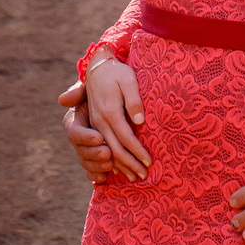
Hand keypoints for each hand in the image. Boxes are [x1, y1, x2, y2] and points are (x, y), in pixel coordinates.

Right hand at [59, 82, 112, 182]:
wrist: (112, 99)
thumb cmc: (103, 90)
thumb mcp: (91, 87)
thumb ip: (78, 91)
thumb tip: (62, 99)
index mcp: (74, 120)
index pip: (74, 132)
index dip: (85, 137)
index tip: (99, 137)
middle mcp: (78, 137)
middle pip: (80, 150)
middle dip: (93, 154)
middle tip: (108, 153)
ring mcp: (84, 150)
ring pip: (86, 163)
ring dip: (97, 165)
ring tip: (111, 163)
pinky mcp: (93, 160)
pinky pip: (91, 172)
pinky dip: (96, 176)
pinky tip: (105, 177)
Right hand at [84, 56, 151, 179]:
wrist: (98, 67)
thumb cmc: (117, 73)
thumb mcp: (128, 80)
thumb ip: (134, 100)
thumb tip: (140, 121)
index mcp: (109, 111)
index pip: (126, 138)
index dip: (138, 152)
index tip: (150, 162)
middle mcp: (99, 120)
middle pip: (115, 149)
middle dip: (130, 164)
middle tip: (144, 176)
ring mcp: (95, 124)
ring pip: (106, 151)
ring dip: (120, 166)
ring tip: (134, 176)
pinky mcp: (94, 124)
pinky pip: (100, 147)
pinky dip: (109, 160)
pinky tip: (118, 169)